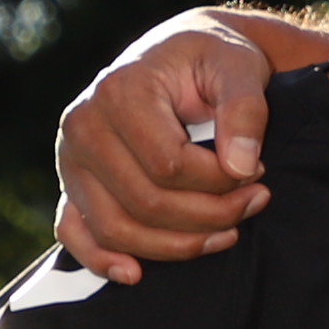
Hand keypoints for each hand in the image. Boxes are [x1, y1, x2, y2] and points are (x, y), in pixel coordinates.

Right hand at [55, 14, 276, 281]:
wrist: (180, 56)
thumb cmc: (210, 60)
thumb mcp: (238, 66)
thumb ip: (246, 110)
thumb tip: (243, 166)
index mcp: (120, 90)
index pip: (169, 164)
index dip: (219, 181)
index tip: (258, 171)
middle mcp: (84, 125)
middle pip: (145, 202)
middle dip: (209, 215)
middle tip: (255, 201)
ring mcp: (70, 159)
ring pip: (117, 228)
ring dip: (176, 245)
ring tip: (227, 233)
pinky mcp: (70, 184)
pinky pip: (74, 233)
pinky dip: (101, 259)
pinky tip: (136, 273)